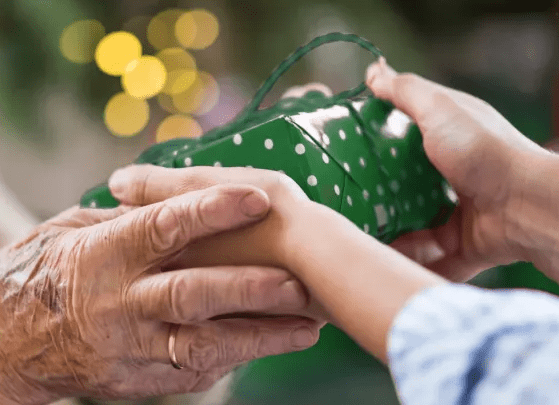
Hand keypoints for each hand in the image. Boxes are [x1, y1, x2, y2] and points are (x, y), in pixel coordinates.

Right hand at [0, 185, 318, 403]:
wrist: (8, 346)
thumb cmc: (47, 275)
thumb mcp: (73, 232)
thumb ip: (125, 214)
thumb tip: (165, 184)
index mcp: (104, 254)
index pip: (164, 226)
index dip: (212, 210)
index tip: (259, 197)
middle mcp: (120, 302)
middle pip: (192, 293)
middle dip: (249, 287)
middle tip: (298, 281)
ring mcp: (131, 346)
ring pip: (202, 343)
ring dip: (258, 336)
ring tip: (307, 328)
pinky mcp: (138, 380)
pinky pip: (192, 373)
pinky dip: (234, 359)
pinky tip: (271, 345)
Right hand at [366, 57, 556, 280]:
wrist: (526, 204)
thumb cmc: (483, 150)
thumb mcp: (440, 109)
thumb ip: (406, 91)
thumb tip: (374, 72)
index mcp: (448, 139)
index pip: (405, 136)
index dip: (378, 137)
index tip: (346, 144)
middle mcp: (453, 175)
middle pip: (405, 185)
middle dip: (377, 194)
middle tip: (344, 198)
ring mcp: (459, 212)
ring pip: (414, 226)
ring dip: (390, 234)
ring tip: (356, 238)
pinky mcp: (463, 245)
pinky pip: (431, 257)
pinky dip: (411, 263)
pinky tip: (382, 266)